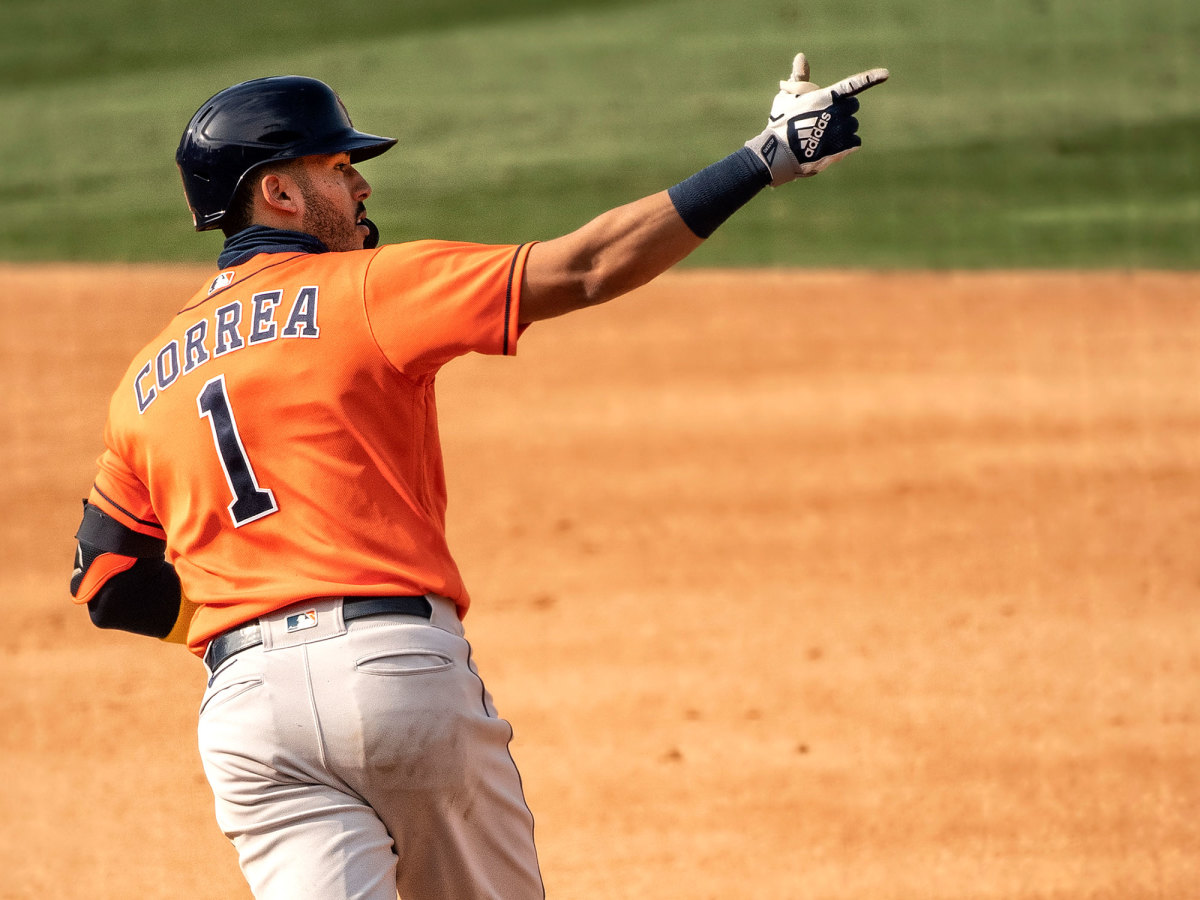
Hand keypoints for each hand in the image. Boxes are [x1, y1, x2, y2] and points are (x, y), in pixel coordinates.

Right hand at [745, 53, 888, 184]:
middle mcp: (839, 111)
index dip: (870, 77)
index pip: (853, 84)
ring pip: (852, 126)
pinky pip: (854, 142)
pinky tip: (829, 147)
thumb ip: (799, 78)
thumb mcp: (787, 97)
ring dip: (842, 129)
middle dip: (842, 111)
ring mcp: (842, 130)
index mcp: (827, 96)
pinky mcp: (844, 147)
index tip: (885, 74)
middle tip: (824, 120)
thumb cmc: (780, 123)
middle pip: (853, 107)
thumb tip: (801, 56)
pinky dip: (845, 145)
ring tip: (822, 136)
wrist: (779, 154)